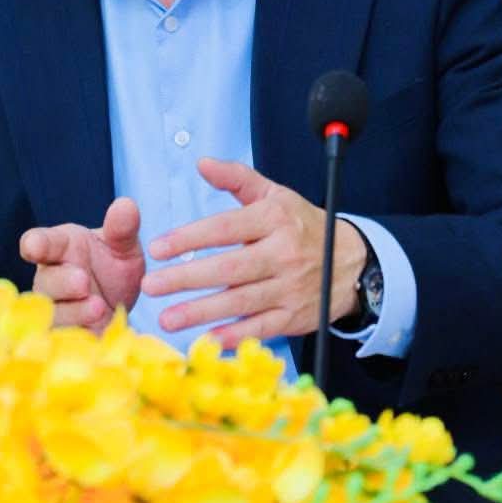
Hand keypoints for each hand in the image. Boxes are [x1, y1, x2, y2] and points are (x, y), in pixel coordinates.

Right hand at [19, 196, 144, 333]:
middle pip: (47, 282)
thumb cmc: (113, 268)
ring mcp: (54, 311)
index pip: (41, 243)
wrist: (119, 308)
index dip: (35, 244)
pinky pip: (63, 342)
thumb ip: (123, 228)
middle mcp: (50, 280)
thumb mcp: (123, 246)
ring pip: (54, 314)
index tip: (33, 246)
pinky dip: (80, 338)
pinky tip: (99, 334)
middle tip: (84, 281)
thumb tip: (126, 205)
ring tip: (99, 307)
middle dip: (63, 282)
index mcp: (60, 248)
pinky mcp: (62, 340)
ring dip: (74, 312)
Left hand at [140, 158, 366, 347]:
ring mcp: (289, 288)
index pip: (225, 229)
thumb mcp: (274, 194)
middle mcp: (282, 253)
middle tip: (150, 285)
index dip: (189, 238)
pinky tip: (206, 340)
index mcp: (274, 219)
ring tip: (166, 318)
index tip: (157, 247)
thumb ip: (236, 177)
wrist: (351, 261)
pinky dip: (234, 335)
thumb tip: (202, 163)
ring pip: (240, 301)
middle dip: (186, 279)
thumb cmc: (301, 224)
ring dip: (200, 312)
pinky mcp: (294, 317)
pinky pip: (260, 328)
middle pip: (228, 268)